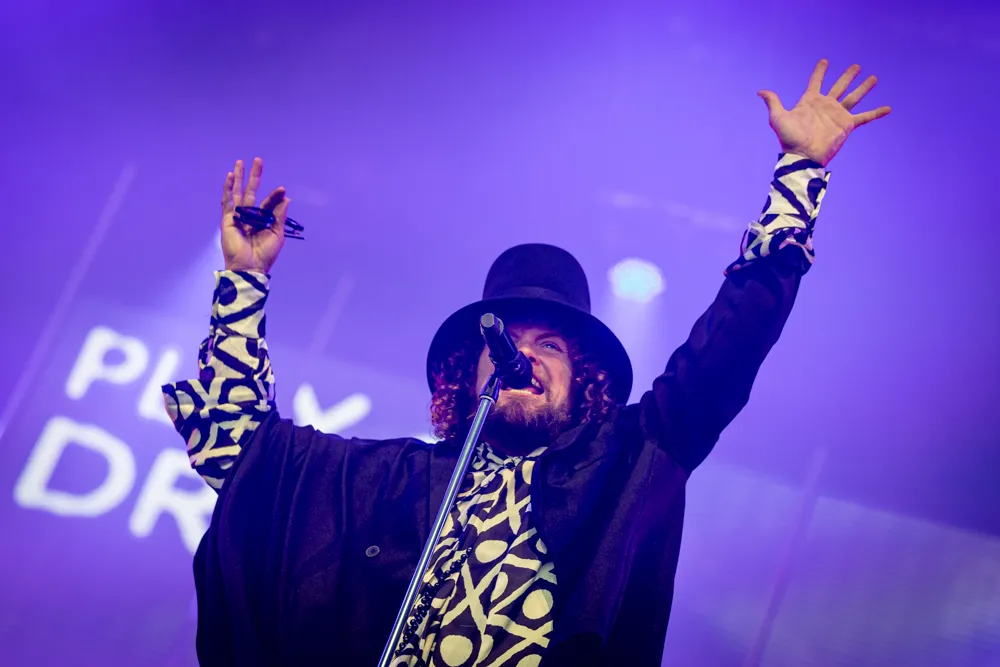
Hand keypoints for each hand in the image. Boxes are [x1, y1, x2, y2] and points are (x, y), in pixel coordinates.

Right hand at [221, 157, 289, 272]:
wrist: (250, 266)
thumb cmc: (265, 254)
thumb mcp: (277, 233)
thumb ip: (279, 215)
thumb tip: (286, 198)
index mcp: (262, 221)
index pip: (268, 203)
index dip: (274, 196)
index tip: (282, 189)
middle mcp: (250, 216)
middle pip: (251, 192)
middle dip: (254, 176)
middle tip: (258, 160)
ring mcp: (237, 216)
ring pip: (238, 193)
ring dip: (239, 177)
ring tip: (240, 162)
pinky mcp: (228, 219)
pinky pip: (227, 201)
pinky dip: (228, 188)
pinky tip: (229, 176)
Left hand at [758, 59, 890, 166]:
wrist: (803, 156)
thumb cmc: (789, 139)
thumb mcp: (778, 118)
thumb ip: (773, 102)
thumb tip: (760, 91)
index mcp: (810, 101)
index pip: (816, 81)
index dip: (820, 71)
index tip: (824, 61)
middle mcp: (826, 105)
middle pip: (839, 86)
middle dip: (848, 76)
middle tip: (856, 65)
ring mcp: (837, 114)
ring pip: (854, 97)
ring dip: (864, 87)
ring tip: (873, 77)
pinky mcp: (847, 125)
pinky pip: (865, 117)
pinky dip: (876, 113)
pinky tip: (888, 108)